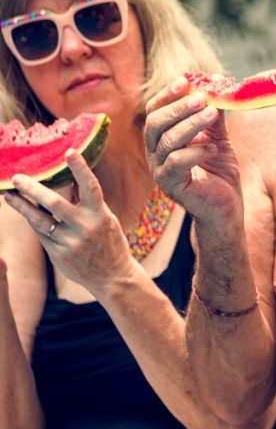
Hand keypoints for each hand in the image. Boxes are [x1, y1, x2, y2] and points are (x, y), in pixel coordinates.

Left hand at [3, 151, 135, 298]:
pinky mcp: (59, 255)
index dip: (80, 169)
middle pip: (54, 204)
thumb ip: (87, 203)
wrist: (113, 277)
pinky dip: (34, 222)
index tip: (69, 151)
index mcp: (101, 215)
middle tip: (17, 178)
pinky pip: (42, 234)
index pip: (90, 187)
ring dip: (21, 206)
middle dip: (33, 189)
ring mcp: (70, 242)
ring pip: (40, 221)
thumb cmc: (109, 242)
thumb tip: (71, 181)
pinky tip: (25, 213)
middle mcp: (85, 227)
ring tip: (8, 195)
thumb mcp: (106, 220)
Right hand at [144, 77, 241, 221]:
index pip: (155, 111)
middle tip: (201, 98)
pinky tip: (214, 149)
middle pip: (155, 123)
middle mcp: (155, 153)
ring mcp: (160, 170)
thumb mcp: (219, 137)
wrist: (226, 206)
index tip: (185, 80)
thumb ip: (215, 116)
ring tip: (212, 115)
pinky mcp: (171, 186)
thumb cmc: (219, 172)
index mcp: (162, 138)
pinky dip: (196, 151)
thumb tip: (219, 83)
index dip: (167, 95)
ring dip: (191, 124)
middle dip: (178, 107)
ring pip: (167, 141)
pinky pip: (176, 163)